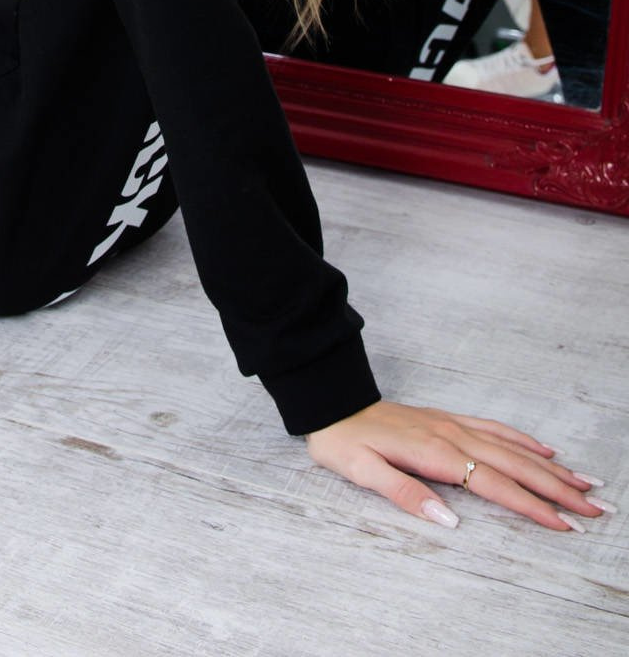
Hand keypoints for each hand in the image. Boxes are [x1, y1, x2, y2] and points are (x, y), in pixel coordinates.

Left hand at [304, 398, 611, 531]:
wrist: (332, 402)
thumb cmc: (344, 442)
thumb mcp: (362, 472)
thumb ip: (404, 494)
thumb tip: (447, 521)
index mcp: (436, 453)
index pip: (494, 484)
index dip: (531, 506)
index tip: (564, 525)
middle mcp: (452, 435)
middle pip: (515, 465)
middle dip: (558, 488)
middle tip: (596, 508)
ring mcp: (453, 424)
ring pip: (512, 446)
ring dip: (550, 466)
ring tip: (585, 482)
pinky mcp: (448, 419)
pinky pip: (495, 428)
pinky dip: (524, 439)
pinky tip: (544, 449)